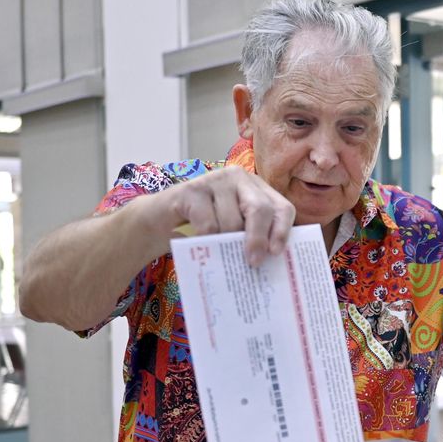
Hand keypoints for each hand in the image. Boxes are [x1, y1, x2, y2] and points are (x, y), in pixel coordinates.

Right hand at [145, 166, 294, 265]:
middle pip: (260, 209)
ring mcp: (215, 180)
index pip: (281, 208)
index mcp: (257, 189)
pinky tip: (199, 243)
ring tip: (217, 252)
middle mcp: (239, 179)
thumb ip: (251, 237)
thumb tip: (269, 263)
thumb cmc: (203, 228)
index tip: (275, 253)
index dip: (282, 230)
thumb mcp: (233, 230)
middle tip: (253, 263)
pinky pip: (208, 224)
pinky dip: (205, 240)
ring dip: (225, 243)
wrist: (159, 221)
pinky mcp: (192, 190)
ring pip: (231, 220)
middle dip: (258, 239)